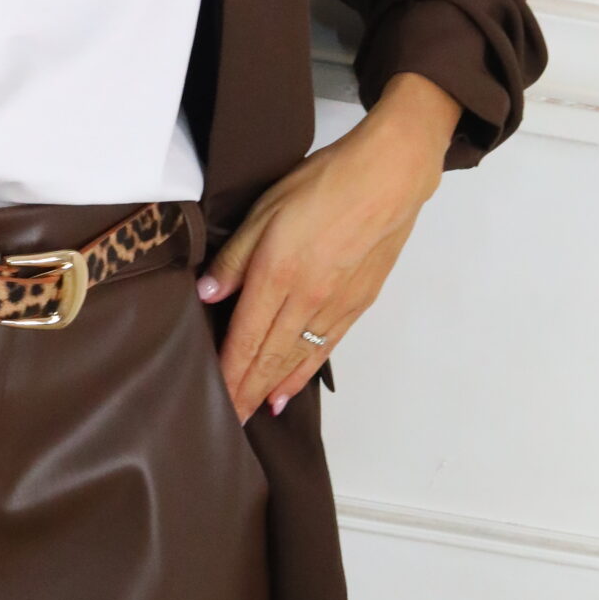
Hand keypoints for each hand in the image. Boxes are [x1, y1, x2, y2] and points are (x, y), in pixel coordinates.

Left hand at [196, 72, 460, 419]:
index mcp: (277, 274)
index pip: (244, 338)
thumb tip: (208, 294)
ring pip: (296, 359)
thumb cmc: (326, 182)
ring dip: (272, 389)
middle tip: (228, 422)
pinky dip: (303, 373)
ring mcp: (334, 306)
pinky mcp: (357, 304)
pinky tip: (289, 389)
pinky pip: (324, 349)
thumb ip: (235, 256)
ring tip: (253, 413)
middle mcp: (305, 299)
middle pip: (268, 357)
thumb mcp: (265, 208)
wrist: (389, 177)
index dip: (227, 373)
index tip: (213, 399)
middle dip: (246, 392)